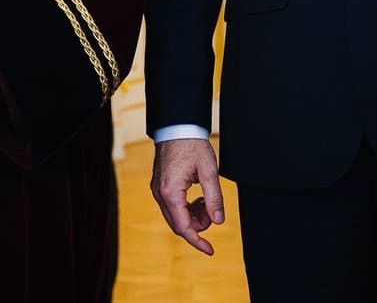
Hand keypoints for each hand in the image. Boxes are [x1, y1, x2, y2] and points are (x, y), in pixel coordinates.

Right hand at [151, 137, 225, 255]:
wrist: (177, 126)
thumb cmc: (192, 145)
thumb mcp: (209, 172)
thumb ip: (214, 198)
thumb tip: (218, 221)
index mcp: (171, 192)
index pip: (184, 227)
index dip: (198, 241)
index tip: (210, 250)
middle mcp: (159, 193)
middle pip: (178, 224)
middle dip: (198, 225)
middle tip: (213, 212)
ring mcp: (157, 189)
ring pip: (175, 216)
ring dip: (193, 215)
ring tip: (207, 200)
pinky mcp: (159, 185)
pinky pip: (172, 206)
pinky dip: (186, 207)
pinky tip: (198, 198)